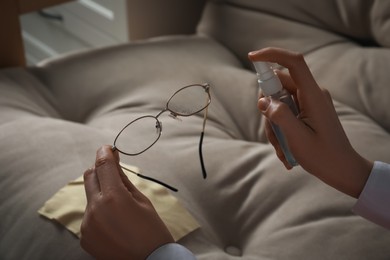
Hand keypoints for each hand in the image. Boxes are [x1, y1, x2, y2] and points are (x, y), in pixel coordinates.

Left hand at [80, 145, 173, 259]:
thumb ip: (123, 179)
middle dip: (100, 170)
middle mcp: (95, 210)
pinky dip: (99, 212)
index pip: (103, 165)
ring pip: (90, 197)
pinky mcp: (84, 237)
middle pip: (89, 176)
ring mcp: (87, 225)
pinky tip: (114, 222)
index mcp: (113, 198)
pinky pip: (89, 215)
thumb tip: (114, 161)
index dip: (104, 152)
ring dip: (100, 193)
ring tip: (119, 207)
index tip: (107, 148)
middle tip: (112, 171)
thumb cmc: (152, 230)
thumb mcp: (142, 200)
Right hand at [248, 47, 372, 197]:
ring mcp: (309, 103)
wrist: (342, 169)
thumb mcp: (297, 137)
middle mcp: (311, 94)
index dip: (272, 55)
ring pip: (278, 102)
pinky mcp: (306, 111)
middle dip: (268, 109)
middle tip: (274, 135)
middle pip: (279, 86)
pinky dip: (280, 129)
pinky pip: (285, 112)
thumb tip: (262, 100)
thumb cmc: (323, 156)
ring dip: (274, 125)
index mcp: (313, 95)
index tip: (251, 57)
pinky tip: (285, 149)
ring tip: (282, 149)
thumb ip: (279, 115)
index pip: (293, 63)